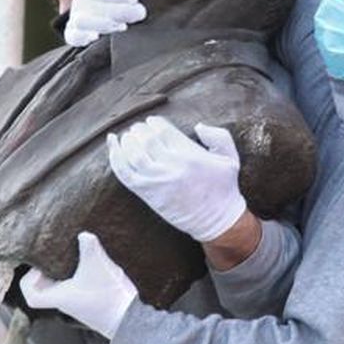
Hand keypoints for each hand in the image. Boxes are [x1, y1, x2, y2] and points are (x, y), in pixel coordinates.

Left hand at [19, 232, 137, 337]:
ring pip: (61, 288)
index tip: (40, 266)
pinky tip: (89, 263)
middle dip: (46, 271)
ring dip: (62, 272)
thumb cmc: (110, 297)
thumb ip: (88, 246)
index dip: (29, 280)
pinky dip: (76, 276)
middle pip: (44, 289)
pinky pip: (75, 288)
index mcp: (59, 298)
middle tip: (55, 254)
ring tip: (72, 255)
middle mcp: (66, 303)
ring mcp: (78, 304)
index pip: (31, 297)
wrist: (131, 319)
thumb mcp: (98, 264)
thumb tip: (83, 234)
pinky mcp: (90, 302)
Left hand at [107, 116, 247, 242]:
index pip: (163, 130)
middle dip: (140, 130)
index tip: (152, 123)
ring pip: (133, 153)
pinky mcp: (147, 193)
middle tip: (139, 129)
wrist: (216, 221)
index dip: (154, 123)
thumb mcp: (230, 158)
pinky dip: (115, 157)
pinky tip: (113, 145)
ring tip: (128, 137)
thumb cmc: (224, 188)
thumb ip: (219, 136)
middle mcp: (171, 165)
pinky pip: (124, 172)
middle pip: (146, 139)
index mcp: (189, 153)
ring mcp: (157, 180)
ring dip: (127, 141)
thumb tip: (198, 125)